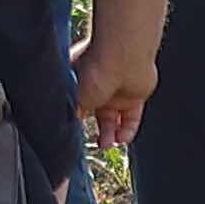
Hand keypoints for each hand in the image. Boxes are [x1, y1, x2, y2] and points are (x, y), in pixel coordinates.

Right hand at [80, 20, 159, 148]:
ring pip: (115, 120)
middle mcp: (100, 88)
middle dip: (97, 131)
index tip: (76, 135)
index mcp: (81, 82)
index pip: (79, 107)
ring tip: (107, 144)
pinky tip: (121, 138)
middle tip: (95, 143)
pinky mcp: (136, 96)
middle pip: (98, 115)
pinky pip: (132, 119)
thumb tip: (68, 126)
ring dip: (111, 134)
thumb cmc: (95, 67)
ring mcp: (118, 92)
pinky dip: (127, 130)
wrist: (123, 59)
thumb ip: (74, 112)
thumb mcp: (76, 95)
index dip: (78, 121)